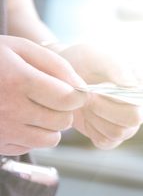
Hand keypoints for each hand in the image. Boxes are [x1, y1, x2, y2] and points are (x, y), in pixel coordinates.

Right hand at [0, 36, 85, 155]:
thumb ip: (56, 64)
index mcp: (19, 81)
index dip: (76, 95)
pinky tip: (18, 118)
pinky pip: (31, 147)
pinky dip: (31, 135)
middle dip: (63, 109)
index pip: (68, 99)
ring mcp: (3, 131)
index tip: (71, 90)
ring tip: (34, 108)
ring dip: (50, 125)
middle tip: (49, 97)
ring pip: (51, 139)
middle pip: (63, 121)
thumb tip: (81, 87)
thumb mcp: (19, 48)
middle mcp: (11, 110)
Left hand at [56, 44, 142, 148]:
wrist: (65, 75)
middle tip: (87, 96)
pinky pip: (106, 142)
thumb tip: (132, 86)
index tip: (98, 88)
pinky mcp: (113, 135)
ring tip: (85, 102)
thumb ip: (116, 67)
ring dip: (95, 118)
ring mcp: (129, 123)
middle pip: (132, 120)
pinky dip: (92, 129)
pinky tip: (87, 114)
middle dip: (104, 110)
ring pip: (117, 133)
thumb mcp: (98, 55)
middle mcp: (142, 106)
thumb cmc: (85, 60)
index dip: (119, 99)